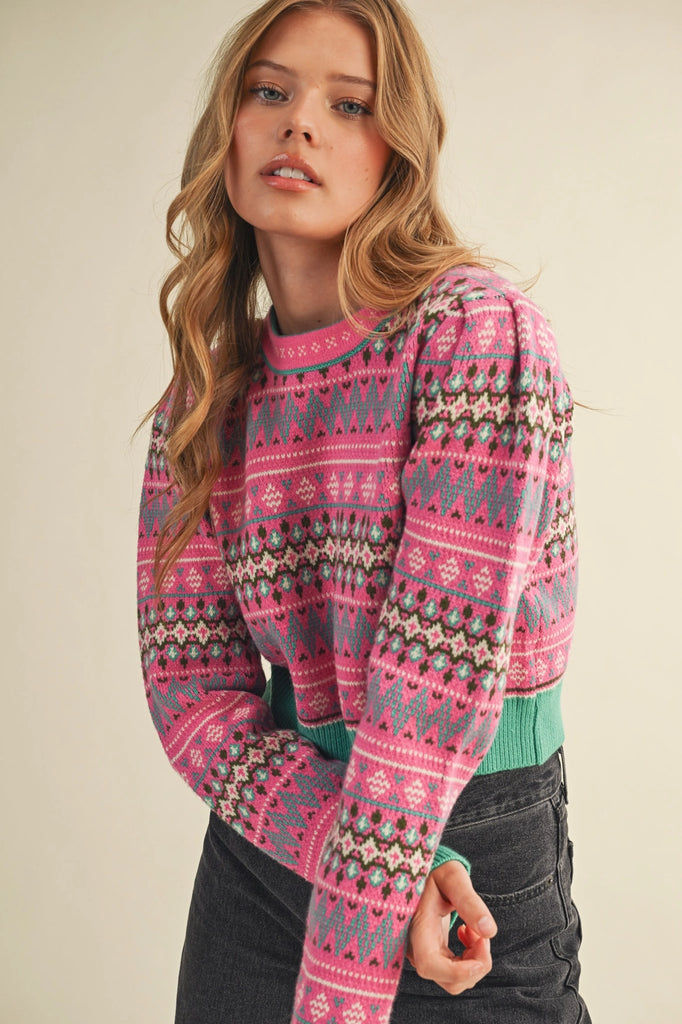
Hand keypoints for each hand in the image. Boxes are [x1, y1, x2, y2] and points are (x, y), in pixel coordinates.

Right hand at [406, 860, 496, 994]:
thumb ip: (470, 901)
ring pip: (454, 980)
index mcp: (417, 926)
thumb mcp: (453, 877)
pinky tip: (468, 934)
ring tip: (474, 931)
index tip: (481, 959)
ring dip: (474, 962)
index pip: (430, 965)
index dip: (457, 972)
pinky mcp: (431, 955)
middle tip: (482, 935)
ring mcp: (423, 954)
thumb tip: (490, 931)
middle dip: (475, 965)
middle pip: (448, 980)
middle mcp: (416, 947)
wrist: (423, 873)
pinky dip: (469, 960)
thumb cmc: (436, 871)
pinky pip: (454, 972)